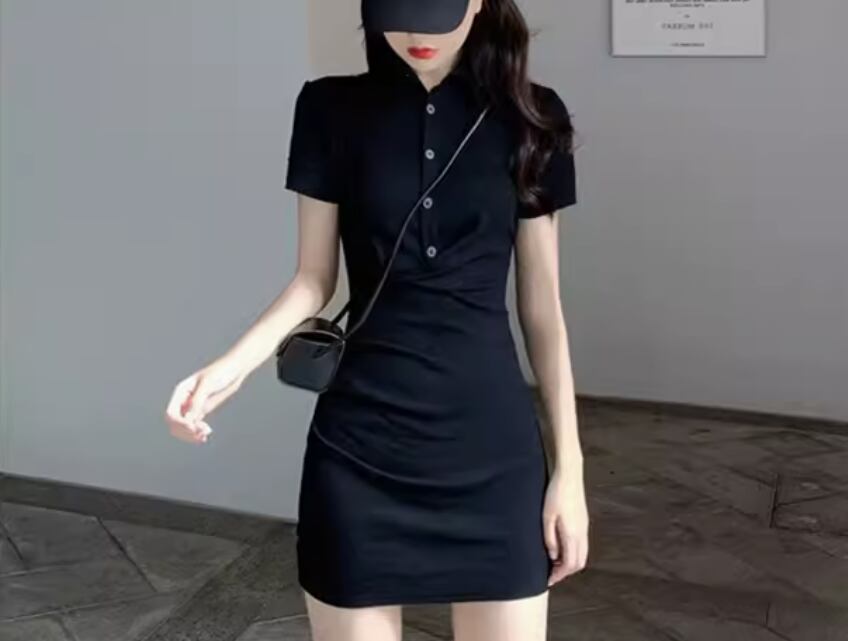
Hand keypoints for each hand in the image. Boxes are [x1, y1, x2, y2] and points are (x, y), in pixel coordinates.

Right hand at [164, 357, 244, 444]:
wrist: (235, 369)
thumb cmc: (221, 372)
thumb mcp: (207, 384)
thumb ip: (197, 401)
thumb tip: (188, 419)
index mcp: (181, 392)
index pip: (171, 414)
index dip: (180, 424)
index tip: (193, 428)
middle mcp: (184, 400)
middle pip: (175, 423)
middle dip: (186, 431)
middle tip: (202, 433)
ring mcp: (193, 406)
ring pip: (184, 427)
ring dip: (191, 434)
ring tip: (204, 435)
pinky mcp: (202, 410)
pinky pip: (194, 425)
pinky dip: (197, 432)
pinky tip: (205, 435)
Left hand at [543, 466, 588, 586]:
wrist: (569, 475)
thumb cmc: (555, 494)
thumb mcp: (546, 517)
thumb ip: (549, 538)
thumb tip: (553, 555)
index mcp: (572, 534)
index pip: (570, 564)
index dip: (559, 575)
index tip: (549, 580)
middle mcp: (582, 533)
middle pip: (579, 563)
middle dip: (566, 572)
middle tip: (552, 573)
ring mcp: (584, 527)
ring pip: (582, 554)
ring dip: (570, 562)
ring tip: (555, 562)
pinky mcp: (584, 521)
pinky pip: (582, 544)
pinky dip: (573, 552)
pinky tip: (561, 547)